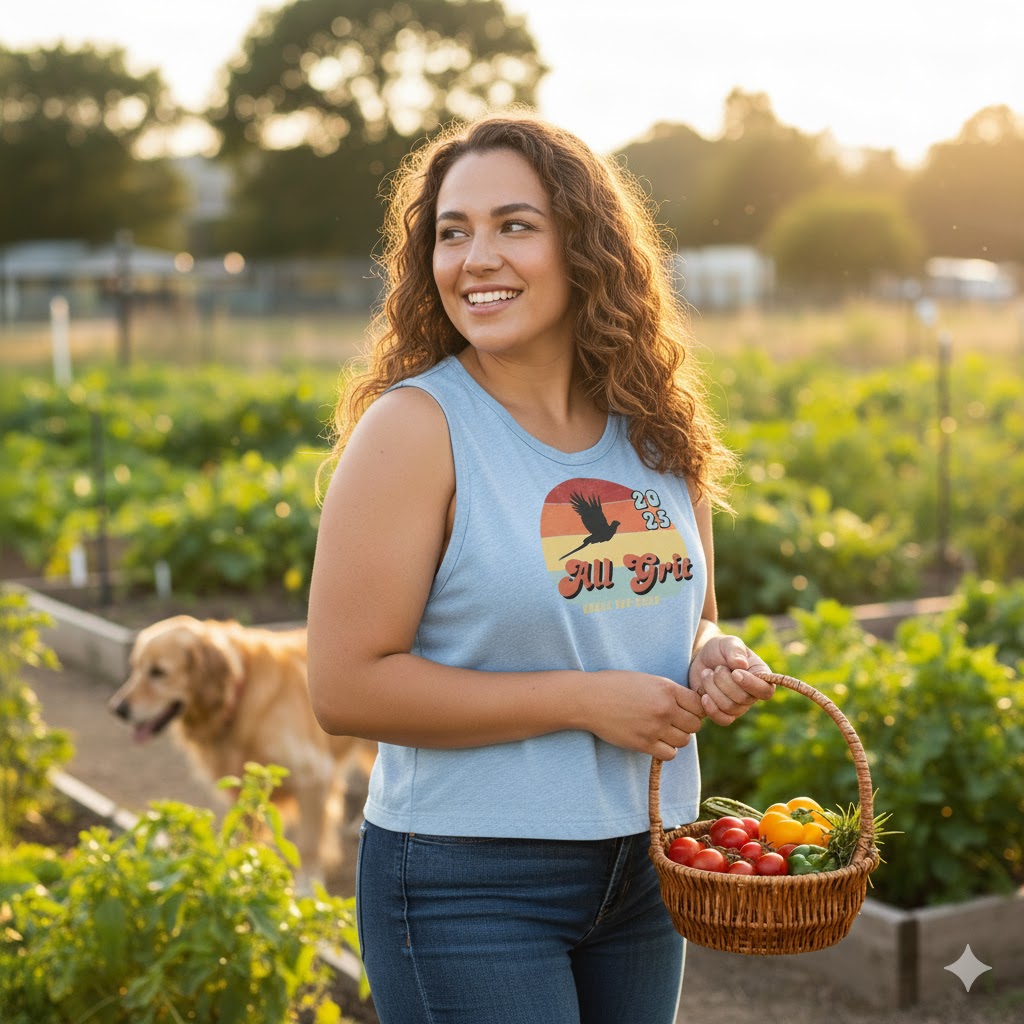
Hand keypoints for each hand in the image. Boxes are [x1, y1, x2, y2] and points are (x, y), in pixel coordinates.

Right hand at [584, 670, 704, 760]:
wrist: (589, 699)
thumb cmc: (616, 686)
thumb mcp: (647, 680)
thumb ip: (669, 691)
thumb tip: (691, 704)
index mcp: (667, 688)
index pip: (699, 705)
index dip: (695, 709)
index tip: (685, 710)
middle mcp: (665, 708)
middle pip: (695, 725)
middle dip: (686, 724)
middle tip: (673, 722)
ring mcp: (655, 727)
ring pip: (684, 741)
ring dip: (676, 738)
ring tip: (661, 731)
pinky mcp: (644, 744)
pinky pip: (670, 754)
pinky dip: (666, 750)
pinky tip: (655, 741)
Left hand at [688, 635, 774, 725]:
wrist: (700, 659)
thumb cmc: (719, 649)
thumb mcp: (727, 643)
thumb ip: (735, 650)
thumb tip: (742, 664)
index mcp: (760, 675)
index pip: (766, 690)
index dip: (751, 684)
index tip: (735, 672)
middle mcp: (752, 694)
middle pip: (743, 699)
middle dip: (724, 681)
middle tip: (716, 668)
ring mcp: (739, 706)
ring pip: (729, 707)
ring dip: (713, 689)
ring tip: (706, 674)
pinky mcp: (723, 713)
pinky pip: (722, 719)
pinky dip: (711, 708)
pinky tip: (703, 695)